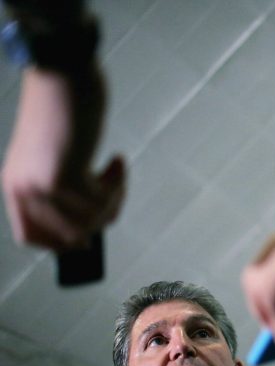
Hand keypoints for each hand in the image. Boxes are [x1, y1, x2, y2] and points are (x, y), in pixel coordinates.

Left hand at [1, 66, 125, 249]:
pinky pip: (103, 201)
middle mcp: (25, 190)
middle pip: (69, 237)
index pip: (31, 237)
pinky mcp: (64, 176)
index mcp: (15, 186)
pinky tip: (117, 160)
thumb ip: (59, 186)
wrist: (62, 73)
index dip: (61, 244)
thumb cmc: (61, 107)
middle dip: (101, 220)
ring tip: (116, 172)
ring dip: (114, 200)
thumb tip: (87, 223)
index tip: (88, 236)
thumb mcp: (50, 155)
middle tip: (114, 193)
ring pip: (90, 222)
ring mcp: (43, 185)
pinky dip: (119, 183)